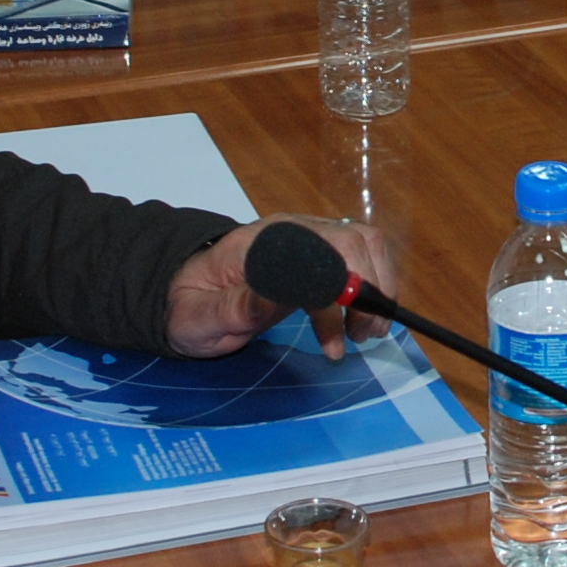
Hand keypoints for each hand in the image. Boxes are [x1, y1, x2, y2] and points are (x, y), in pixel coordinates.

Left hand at [168, 217, 400, 358]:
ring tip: (365, 332)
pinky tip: (360, 321)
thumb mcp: (199, 318)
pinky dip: (372, 288)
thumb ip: (234, 308)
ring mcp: (309, 237)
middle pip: (351, 240)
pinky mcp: (320, 251)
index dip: (337, 290)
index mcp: (262, 242)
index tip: (341, 333)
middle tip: (361, 336)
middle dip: (368, 291)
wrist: (188, 293)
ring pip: (364, 244)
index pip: (317, 251)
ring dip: (377, 288)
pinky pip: (361, 256)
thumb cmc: (190, 307)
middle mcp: (292, 231)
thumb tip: (272, 299)